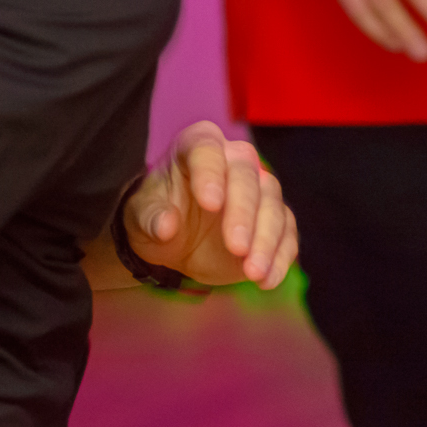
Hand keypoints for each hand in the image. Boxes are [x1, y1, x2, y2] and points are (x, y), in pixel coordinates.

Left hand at [124, 120, 297, 288]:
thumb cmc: (157, 213)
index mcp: (199, 146)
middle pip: (248, 178)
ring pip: (273, 205)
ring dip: (266, 239)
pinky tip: (267, 279)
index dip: (211, 173)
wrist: (174, 236)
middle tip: (237, 247)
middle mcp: (235, 161)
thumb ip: (150, 217)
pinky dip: (280, 256)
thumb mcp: (140, 215)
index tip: (210, 204)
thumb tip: (166, 226)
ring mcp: (259, 188)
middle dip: (245, 213)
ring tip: (253, 271)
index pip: (208, 150)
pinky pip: (286, 232)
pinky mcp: (273, 218)